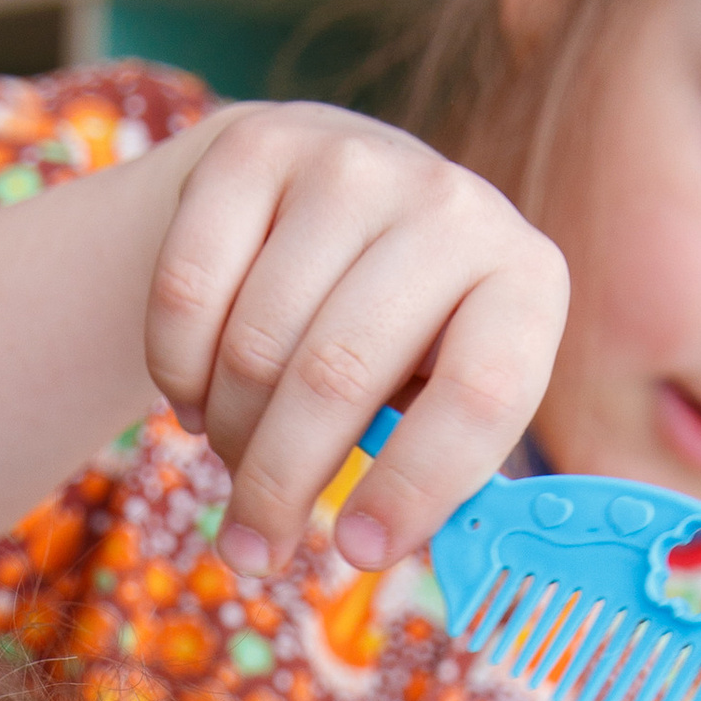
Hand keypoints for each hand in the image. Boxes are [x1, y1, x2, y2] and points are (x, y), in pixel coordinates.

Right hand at [145, 103, 568, 579]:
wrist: (322, 193)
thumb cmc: (399, 331)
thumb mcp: (442, 387)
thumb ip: (436, 469)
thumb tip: (377, 547)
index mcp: (523, 279)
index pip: (479, 396)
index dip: (415, 489)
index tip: (356, 553)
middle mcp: (449, 205)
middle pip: (339, 376)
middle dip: (281, 484)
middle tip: (254, 550)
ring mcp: (349, 164)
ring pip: (254, 345)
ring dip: (228, 431)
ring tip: (234, 452)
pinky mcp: (254, 146)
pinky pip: (187, 294)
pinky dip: (176, 372)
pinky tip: (197, 393)